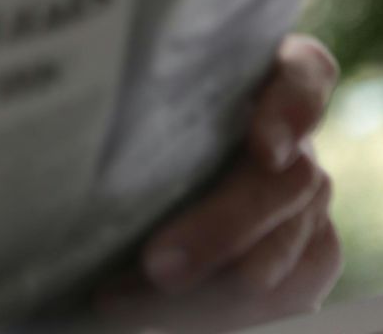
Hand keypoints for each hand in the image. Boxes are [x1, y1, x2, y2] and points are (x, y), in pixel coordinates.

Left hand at [96, 35, 344, 332]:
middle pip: (288, 179)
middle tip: (157, 266)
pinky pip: (296, 288)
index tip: (263, 148)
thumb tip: (72, 141)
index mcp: (257, 76)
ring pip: (294, 244)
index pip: (303, 74)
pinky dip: (235, 311)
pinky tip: (172, 317)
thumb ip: (125, 113)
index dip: (291, 108)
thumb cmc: (113, 127)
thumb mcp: (118, 108)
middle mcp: (292, 136)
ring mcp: (307, 194)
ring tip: (133, 301)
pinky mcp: (310, 249)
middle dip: (223, 228)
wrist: (125, 185)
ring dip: (218, 286)